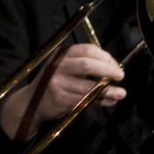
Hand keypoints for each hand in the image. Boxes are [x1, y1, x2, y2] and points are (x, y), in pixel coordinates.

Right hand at [0, 43, 125, 139]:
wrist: (31, 103)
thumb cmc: (55, 83)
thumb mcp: (66, 68)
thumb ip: (87, 67)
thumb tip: (114, 71)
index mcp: (63, 54)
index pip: (87, 50)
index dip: (105, 57)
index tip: (116, 66)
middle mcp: (58, 65)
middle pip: (87, 64)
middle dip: (107, 70)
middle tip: (120, 76)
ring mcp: (57, 82)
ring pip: (88, 86)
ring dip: (107, 90)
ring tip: (121, 93)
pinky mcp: (60, 98)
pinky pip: (84, 99)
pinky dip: (99, 100)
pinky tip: (108, 101)